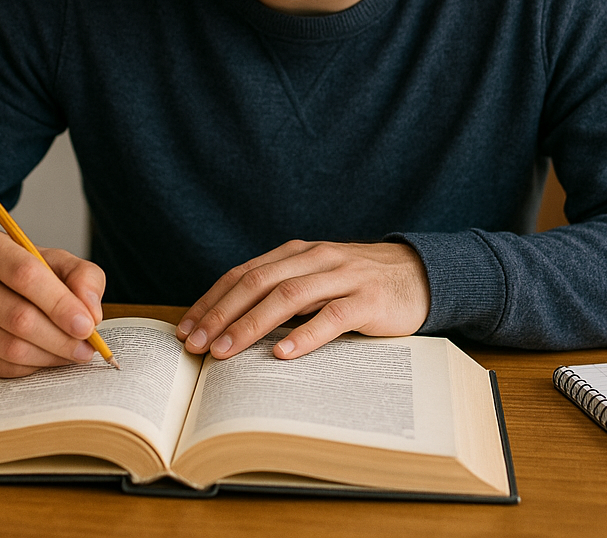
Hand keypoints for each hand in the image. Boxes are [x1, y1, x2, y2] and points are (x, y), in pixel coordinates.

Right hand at [0, 228, 106, 376]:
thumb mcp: (55, 260)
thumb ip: (82, 276)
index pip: (25, 275)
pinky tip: (47, 358)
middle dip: (60, 337)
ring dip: (49, 355)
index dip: (60, 304)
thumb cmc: (22, 271)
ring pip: (9, 346)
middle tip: (86, 348)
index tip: (87, 325)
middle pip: (18, 316)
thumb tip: (90, 312)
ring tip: (73, 353)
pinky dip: (30, 367)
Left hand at [175, 240, 429, 360]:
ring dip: (251, 324)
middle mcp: (316, 258)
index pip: (244, 273)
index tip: (186, 328)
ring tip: (225, 351)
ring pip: (288, 297)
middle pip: (258, 282)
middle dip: (221, 314)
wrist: (420, 274)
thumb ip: (283, 292)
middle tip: (195, 344)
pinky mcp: (368, 300)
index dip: (212, 300)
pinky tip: (283, 353)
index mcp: (298, 253)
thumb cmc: (359, 283)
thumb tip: (230, 325)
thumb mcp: (317, 279)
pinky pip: (332, 316)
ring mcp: (343, 277)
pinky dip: (305, 334)